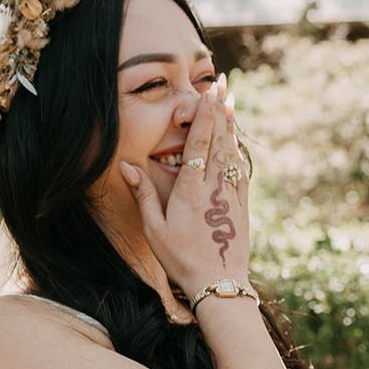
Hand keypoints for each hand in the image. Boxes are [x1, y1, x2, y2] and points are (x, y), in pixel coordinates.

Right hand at [118, 81, 251, 297]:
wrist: (218, 284)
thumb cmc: (180, 259)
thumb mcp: (153, 229)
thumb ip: (143, 194)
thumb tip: (126, 166)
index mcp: (190, 190)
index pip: (198, 144)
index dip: (204, 116)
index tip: (208, 94)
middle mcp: (214, 188)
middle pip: (219, 141)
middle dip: (220, 111)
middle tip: (224, 85)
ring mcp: (231, 196)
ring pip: (232, 153)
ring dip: (230, 127)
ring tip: (231, 103)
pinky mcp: (242, 207)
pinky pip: (240, 172)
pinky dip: (237, 152)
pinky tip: (235, 142)